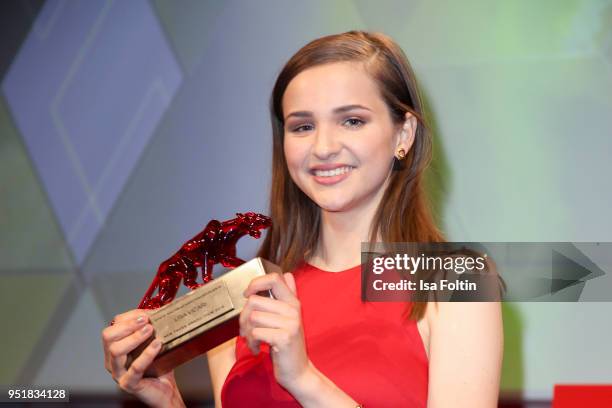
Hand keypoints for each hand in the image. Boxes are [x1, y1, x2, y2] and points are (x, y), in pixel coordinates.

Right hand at [101, 309, 184, 407]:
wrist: (166, 390)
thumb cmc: (159, 367)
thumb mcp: (153, 343)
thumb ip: (152, 328)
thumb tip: (160, 309)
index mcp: (115, 349)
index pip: (113, 327)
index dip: (128, 318)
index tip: (145, 314)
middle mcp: (113, 361)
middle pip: (108, 337)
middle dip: (127, 325)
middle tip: (146, 321)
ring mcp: (119, 373)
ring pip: (116, 351)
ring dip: (134, 337)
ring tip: (150, 330)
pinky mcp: (129, 384)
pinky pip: (134, 368)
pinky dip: (146, 354)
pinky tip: (157, 345)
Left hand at [240, 272, 312, 390]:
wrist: (298, 372)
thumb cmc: (288, 345)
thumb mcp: (289, 317)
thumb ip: (288, 295)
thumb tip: (287, 275)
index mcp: (293, 301)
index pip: (274, 278)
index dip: (256, 282)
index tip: (247, 294)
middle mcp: (293, 309)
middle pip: (254, 300)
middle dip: (243, 317)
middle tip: (247, 329)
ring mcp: (290, 323)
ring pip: (253, 316)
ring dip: (247, 332)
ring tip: (253, 340)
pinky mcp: (284, 337)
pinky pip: (256, 332)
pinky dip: (251, 343)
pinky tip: (257, 349)